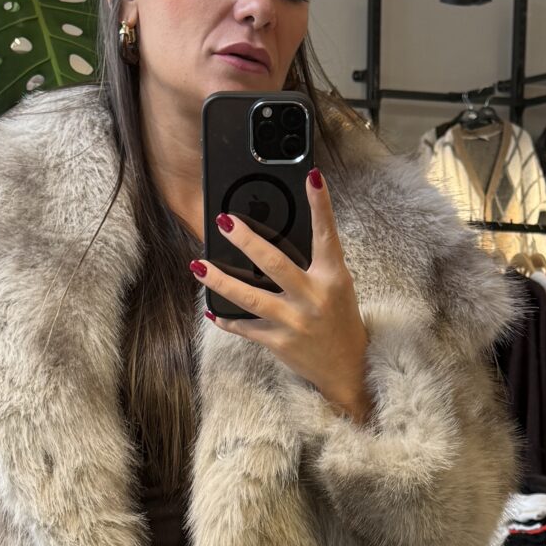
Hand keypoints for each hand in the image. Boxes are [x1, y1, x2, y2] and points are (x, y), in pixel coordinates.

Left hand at [193, 169, 370, 422]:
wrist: (347, 368)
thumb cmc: (340, 320)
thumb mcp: (337, 287)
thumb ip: (315, 264)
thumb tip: (277, 241)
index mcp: (332, 278)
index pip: (326, 235)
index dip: (321, 205)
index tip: (312, 177)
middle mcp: (312, 297)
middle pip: (273, 263)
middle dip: (246, 240)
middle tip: (225, 221)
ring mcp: (293, 321)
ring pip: (248, 296)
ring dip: (219, 280)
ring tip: (198, 265)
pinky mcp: (278, 343)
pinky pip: (245, 327)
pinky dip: (227, 319)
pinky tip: (211, 311)